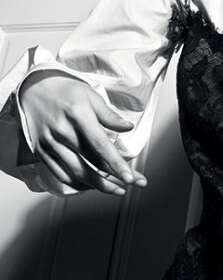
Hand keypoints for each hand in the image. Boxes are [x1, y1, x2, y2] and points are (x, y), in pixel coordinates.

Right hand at [18, 71, 147, 195]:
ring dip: (99, 186)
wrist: (32, 89)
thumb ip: (109, 115)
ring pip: (77, 173)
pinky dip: (79, 184)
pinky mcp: (40, 152)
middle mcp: (61, 131)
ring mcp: (49, 143)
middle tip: (133, 183)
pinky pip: (61, 175)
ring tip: (116, 189)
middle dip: (115, 178)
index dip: (116, 164)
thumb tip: (128, 128)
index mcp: (77, 114)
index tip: (130, 178)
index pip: (100, 145)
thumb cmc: (65, 92)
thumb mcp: (90, 96)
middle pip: (91, 163)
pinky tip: (93, 185)